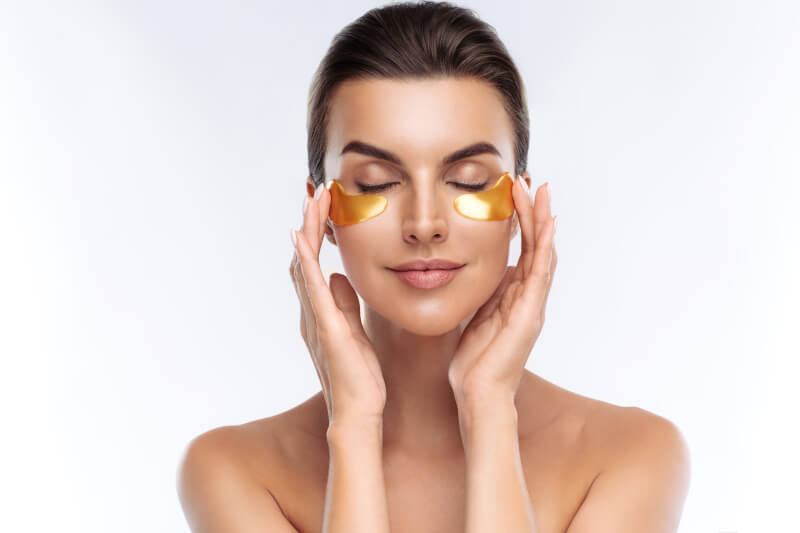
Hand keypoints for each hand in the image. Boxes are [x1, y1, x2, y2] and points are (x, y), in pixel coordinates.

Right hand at [289, 183, 386, 425]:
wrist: (359, 411)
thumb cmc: (359, 376)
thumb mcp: (354, 331)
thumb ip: (344, 304)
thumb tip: (339, 276)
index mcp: (320, 312)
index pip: (314, 265)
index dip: (317, 235)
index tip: (326, 206)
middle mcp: (311, 312)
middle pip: (304, 258)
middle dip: (310, 224)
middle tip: (317, 192)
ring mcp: (315, 319)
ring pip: (304, 266)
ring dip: (307, 232)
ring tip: (311, 201)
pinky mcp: (325, 328)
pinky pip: (311, 289)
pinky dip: (304, 261)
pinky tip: (301, 238)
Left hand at [447, 175, 556, 405]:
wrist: (476, 394)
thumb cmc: (474, 361)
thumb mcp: (476, 316)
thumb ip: (484, 293)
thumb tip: (481, 269)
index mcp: (515, 297)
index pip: (523, 250)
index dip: (522, 222)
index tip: (514, 193)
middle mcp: (529, 298)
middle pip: (538, 246)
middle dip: (535, 213)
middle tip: (532, 181)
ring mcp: (532, 305)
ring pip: (544, 254)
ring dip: (543, 222)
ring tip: (541, 192)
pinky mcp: (530, 315)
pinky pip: (541, 275)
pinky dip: (546, 248)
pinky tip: (548, 225)